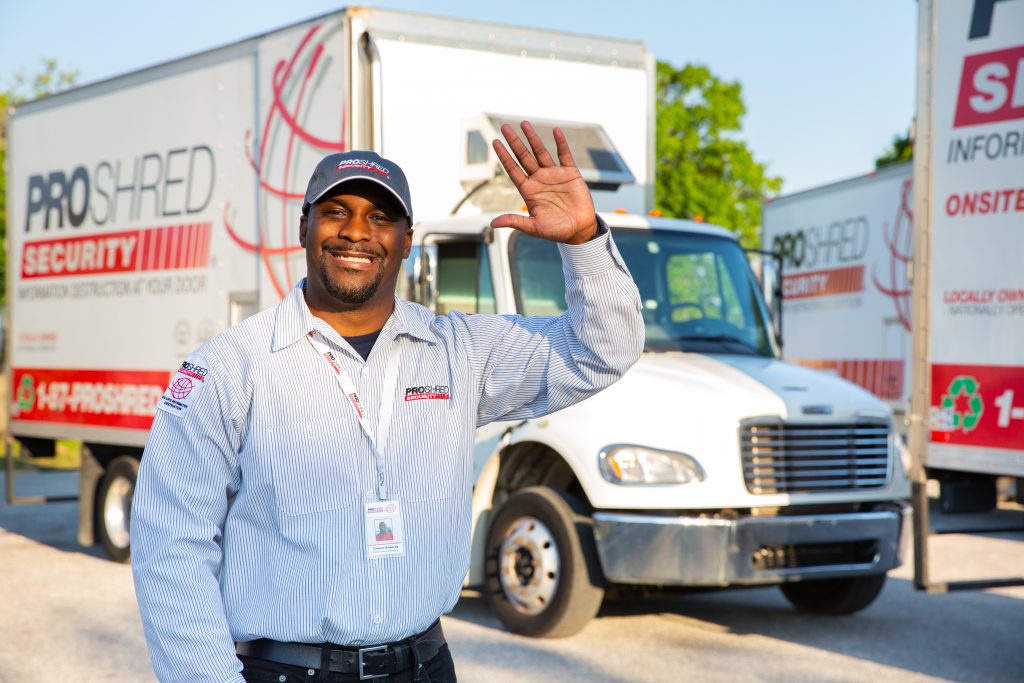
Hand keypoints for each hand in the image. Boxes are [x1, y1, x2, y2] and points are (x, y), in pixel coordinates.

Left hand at [490, 121, 597, 244]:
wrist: (579, 231)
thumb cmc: (556, 231)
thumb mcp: (533, 227)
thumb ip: (514, 221)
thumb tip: (492, 223)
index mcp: (529, 190)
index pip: (513, 169)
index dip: (504, 156)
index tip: (495, 142)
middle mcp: (539, 179)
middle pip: (524, 157)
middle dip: (514, 142)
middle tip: (504, 127)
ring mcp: (554, 174)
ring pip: (541, 152)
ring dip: (533, 138)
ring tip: (524, 124)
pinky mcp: (570, 173)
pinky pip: (564, 155)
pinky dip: (561, 143)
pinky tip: (556, 131)